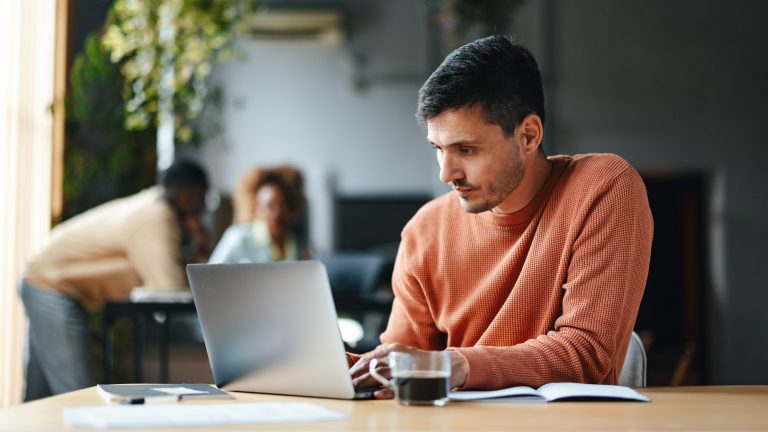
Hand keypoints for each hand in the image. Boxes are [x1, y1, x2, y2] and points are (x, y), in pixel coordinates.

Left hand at [349, 343, 468, 398]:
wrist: (446, 364)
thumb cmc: (418, 363)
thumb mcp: (400, 356)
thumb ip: (384, 360)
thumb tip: (363, 369)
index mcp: (392, 349)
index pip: (369, 357)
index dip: (355, 367)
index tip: (346, 375)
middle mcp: (397, 356)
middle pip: (372, 365)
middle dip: (356, 375)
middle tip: (346, 384)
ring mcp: (405, 367)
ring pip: (381, 374)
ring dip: (366, 381)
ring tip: (354, 388)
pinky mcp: (413, 379)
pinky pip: (397, 386)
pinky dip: (386, 391)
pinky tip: (377, 394)